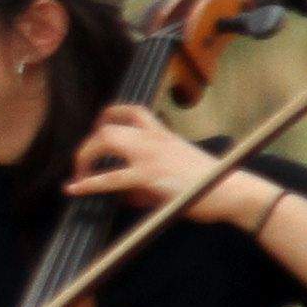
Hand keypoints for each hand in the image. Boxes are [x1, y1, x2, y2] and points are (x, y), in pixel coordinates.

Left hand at [69, 101, 266, 226]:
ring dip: (85, 157)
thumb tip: (127, 195)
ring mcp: (150, 155)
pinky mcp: (150, 176)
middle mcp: (154, 138)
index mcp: (163, 134)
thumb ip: (149, 177)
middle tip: (82, 162)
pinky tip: (75, 188)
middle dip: (88, 144)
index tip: (98, 126)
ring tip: (77, 175)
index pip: (132, 111)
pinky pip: (111, 177)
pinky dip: (89, 183)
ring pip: (106, 141)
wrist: (231, 189)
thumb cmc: (209, 182)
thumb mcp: (177, 171)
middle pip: (109, 126)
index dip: (109, 115)